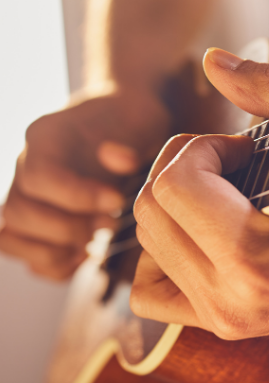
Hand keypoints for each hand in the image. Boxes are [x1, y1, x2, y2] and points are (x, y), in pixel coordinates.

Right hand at [0, 86, 169, 279]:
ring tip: (95, 241)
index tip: (116, 200)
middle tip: (110, 223)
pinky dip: (52, 263)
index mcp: (47, 136)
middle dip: (68, 228)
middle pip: (19, 211)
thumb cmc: (132, 120)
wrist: (125, 118)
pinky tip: (85, 254)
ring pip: (10, 235)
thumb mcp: (141, 119)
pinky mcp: (38, 215)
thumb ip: (131, 140)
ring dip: (54, 250)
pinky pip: (24, 251)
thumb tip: (120, 160)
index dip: (76, 196)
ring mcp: (28, 192)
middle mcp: (27, 165)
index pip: (40, 176)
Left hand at [131, 49, 268, 340]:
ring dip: (171, 204)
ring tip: (218, 194)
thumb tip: (210, 60)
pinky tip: (199, 231)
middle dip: (184, 168)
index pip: (175, 184)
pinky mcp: (222, 326)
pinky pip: (151, 290)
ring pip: (145, 245)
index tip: (243, 146)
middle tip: (231, 163)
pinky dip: (163, 251)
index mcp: (256, 262)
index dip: (203, 146)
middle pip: (150, 211)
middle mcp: (230, 302)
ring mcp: (222, 321)